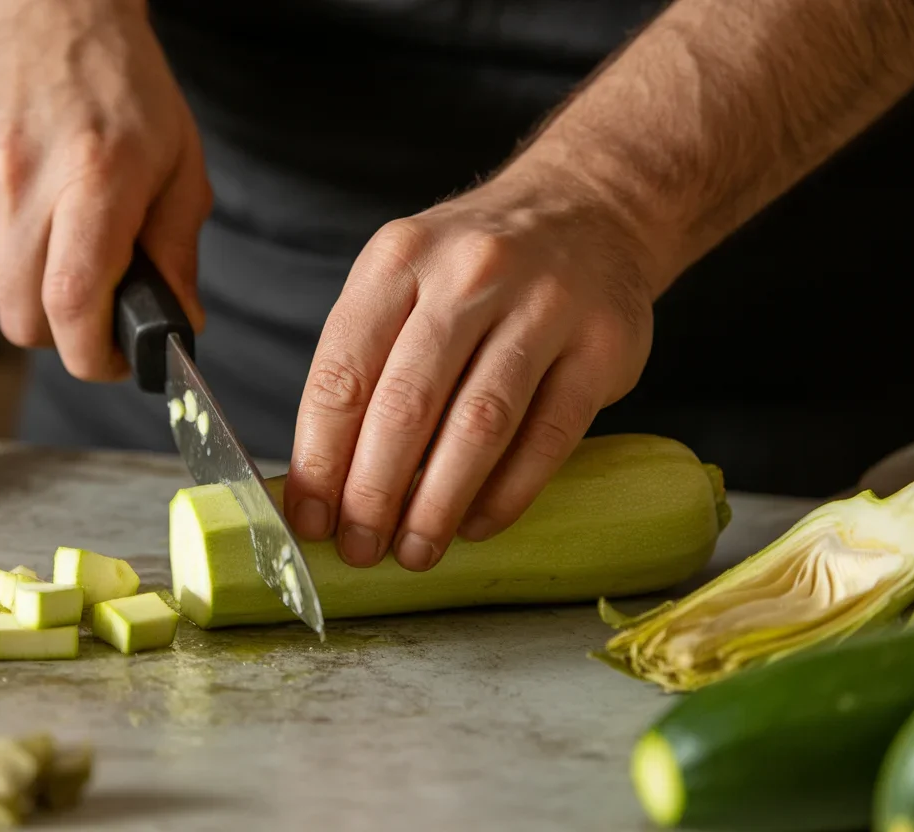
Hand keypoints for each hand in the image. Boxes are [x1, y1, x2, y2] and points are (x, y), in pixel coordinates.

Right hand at [0, 0, 209, 379]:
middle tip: (98, 310)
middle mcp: (20, 182)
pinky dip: (5, 266)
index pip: (72, 302)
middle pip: (26, 320)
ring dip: (36, 297)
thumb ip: (179, 252)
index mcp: (93, 177)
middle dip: (66, 333)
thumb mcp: (181, 165)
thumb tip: (179, 325)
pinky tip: (31, 222)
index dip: (93, 355)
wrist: (44, 20)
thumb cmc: (123, 92)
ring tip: (65, 245)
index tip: (115, 360)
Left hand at [284, 164, 659, 570]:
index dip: (320, 457)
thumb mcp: (405, 279)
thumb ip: (366, 361)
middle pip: (406, 404)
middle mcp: (469, 274)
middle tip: (360, 548)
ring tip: (414, 551)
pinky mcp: (603, 345)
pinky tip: (477, 525)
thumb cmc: (475, 269)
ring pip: (479, 424)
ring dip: (438, 503)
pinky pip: (548, 436)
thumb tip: (320, 478)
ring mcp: (544, 305)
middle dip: (374, 492)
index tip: (310, 518)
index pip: (343, 372)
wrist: (592, 210)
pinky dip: (506, 493)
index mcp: (398, 260)